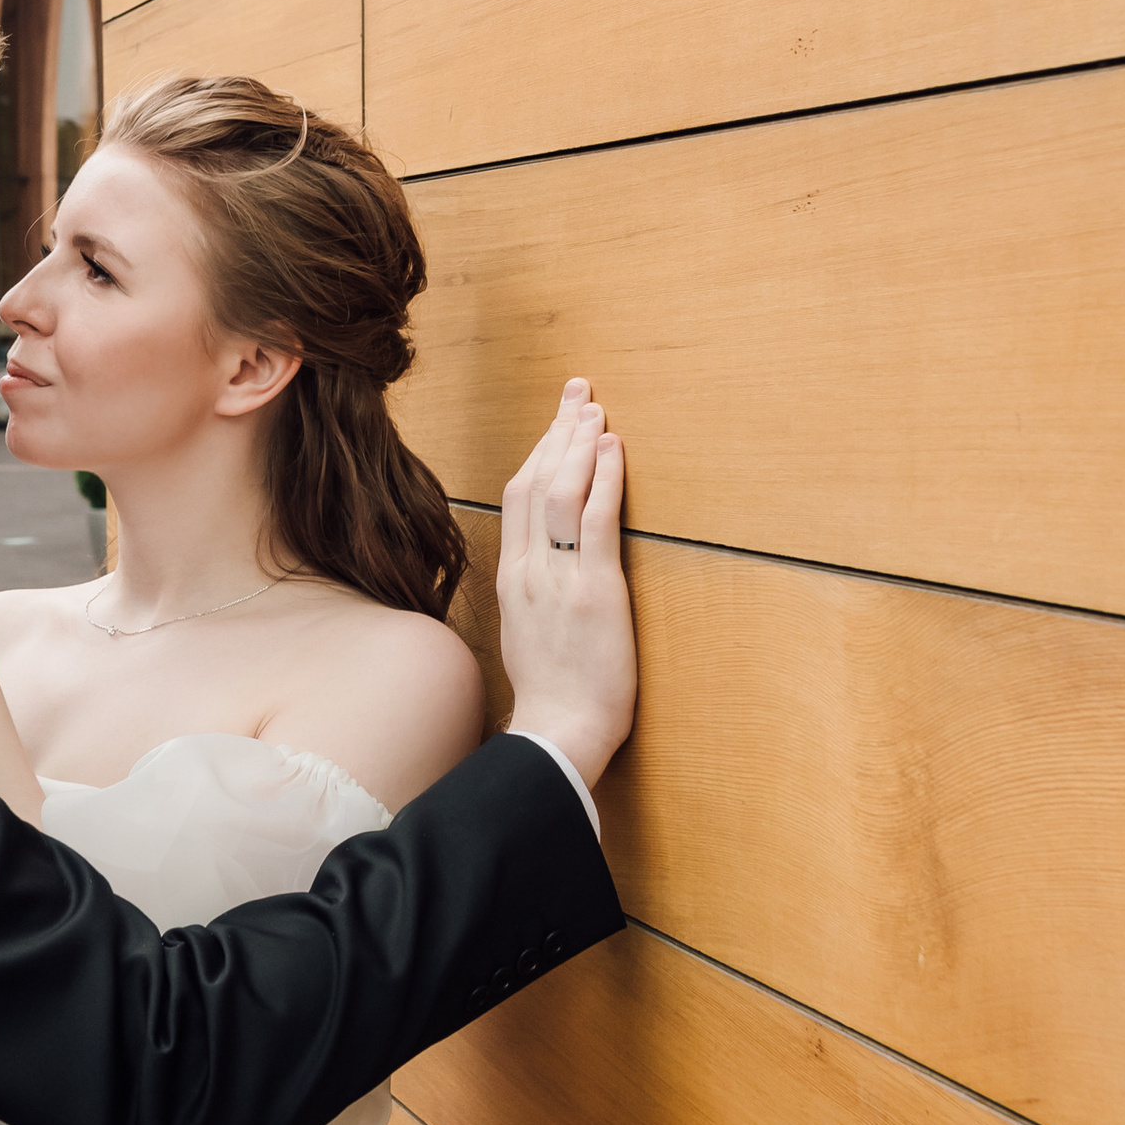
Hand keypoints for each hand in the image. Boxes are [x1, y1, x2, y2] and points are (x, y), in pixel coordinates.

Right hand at [497, 379, 634, 788]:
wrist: (558, 732)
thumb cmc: (551, 695)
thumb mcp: (527, 635)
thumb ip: (534, 595)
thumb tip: (548, 568)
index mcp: (512, 580)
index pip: (516, 498)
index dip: (536, 453)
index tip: (554, 422)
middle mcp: (528, 570)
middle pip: (535, 481)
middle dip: (557, 431)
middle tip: (578, 393)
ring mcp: (558, 578)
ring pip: (560, 491)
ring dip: (579, 443)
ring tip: (595, 409)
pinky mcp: (595, 590)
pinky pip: (595, 521)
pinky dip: (603, 478)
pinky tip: (612, 448)